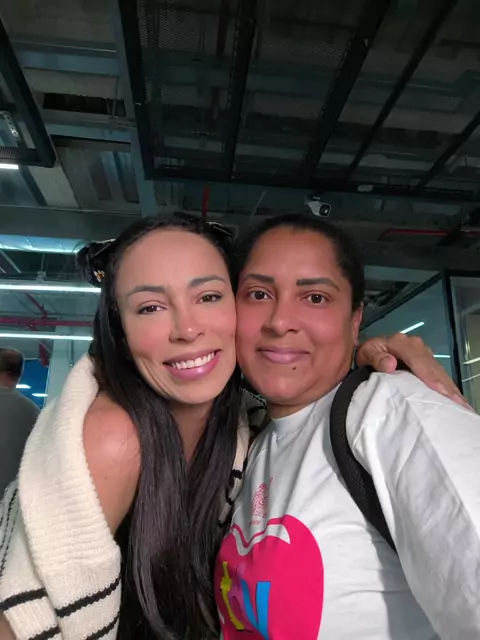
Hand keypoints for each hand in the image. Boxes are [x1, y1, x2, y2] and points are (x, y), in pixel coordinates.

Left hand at [356, 333, 472, 410]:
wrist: (371, 350)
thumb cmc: (369, 353)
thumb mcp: (366, 353)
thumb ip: (375, 357)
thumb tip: (390, 365)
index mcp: (400, 342)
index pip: (418, 359)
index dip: (429, 375)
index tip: (440, 391)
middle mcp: (416, 346)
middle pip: (432, 366)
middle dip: (445, 385)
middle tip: (457, 403)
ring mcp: (424, 353)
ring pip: (438, 370)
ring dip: (449, 387)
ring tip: (460, 405)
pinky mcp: (427, 362)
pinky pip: (439, 374)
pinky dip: (447, 387)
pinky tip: (455, 400)